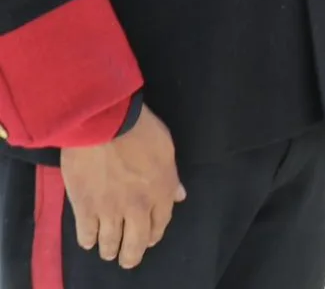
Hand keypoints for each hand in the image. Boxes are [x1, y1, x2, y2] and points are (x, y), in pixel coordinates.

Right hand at [61, 105, 185, 269]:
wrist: (105, 125)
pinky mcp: (84, 208)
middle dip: (133, 254)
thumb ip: (171, 176)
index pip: (161, 222)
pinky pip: (87, 233)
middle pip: (137, 240)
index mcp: (161, 190)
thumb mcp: (166, 149)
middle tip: (129, 260)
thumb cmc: (140, 129)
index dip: (155, 233)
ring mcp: (110, 210)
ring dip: (111, 250)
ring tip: (109, 253)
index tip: (150, 239)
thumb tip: (179, 195)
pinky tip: (89, 241)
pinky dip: (89, 240)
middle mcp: (138, 206)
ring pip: (111, 242)